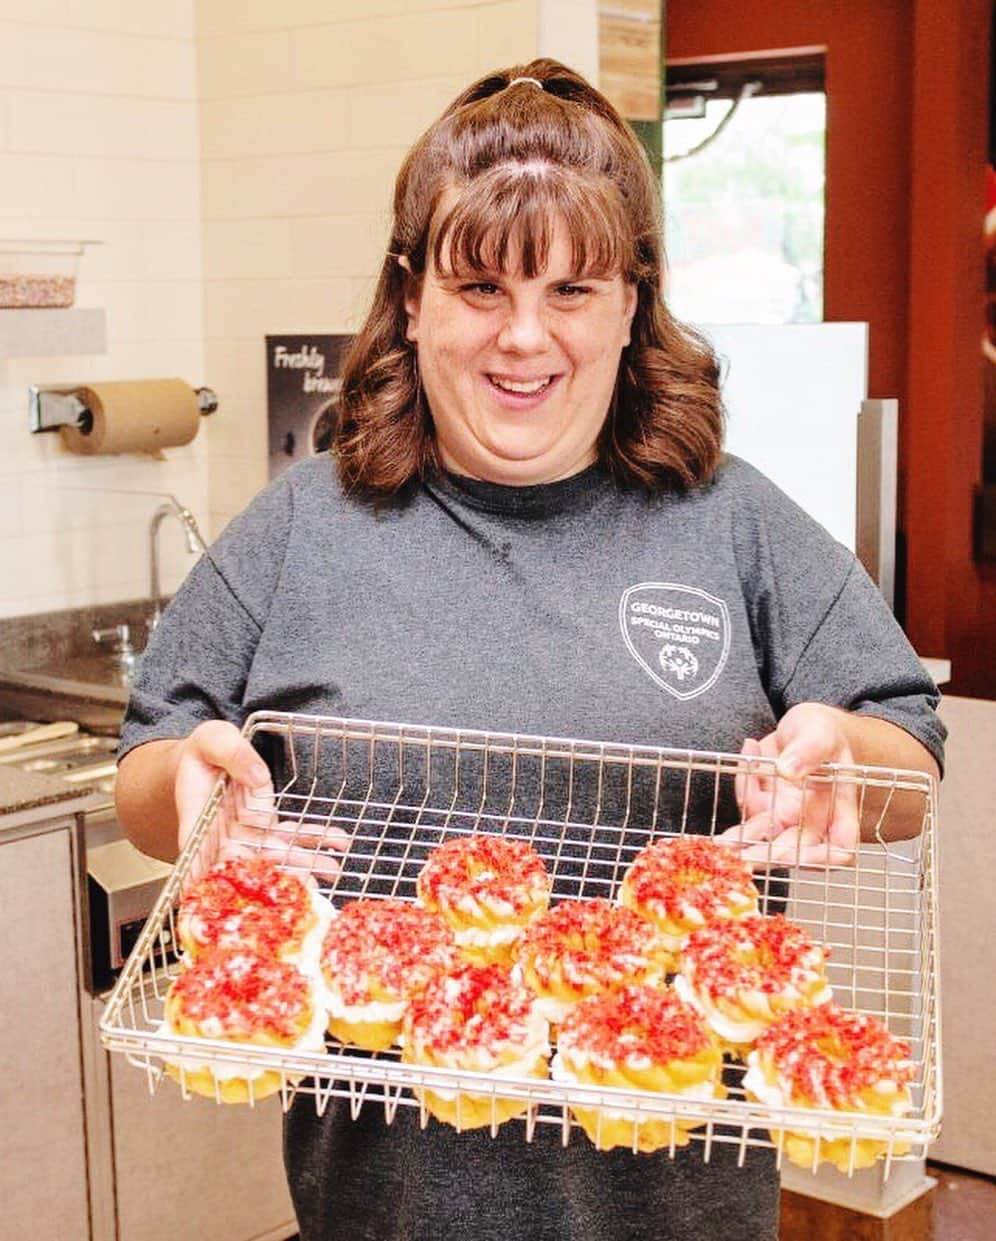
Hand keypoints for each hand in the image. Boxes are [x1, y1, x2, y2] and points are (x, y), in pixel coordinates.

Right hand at [175, 720, 347, 878]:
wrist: (212, 753)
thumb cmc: (205, 748)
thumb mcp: (212, 739)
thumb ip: (231, 753)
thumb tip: (257, 776)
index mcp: (199, 817)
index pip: (200, 853)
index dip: (212, 876)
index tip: (233, 892)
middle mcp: (222, 834)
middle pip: (247, 862)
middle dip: (276, 876)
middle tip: (305, 886)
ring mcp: (246, 832)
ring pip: (275, 854)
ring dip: (305, 864)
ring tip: (332, 870)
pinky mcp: (265, 825)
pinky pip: (292, 834)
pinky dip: (316, 838)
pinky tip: (339, 842)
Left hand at [717, 703, 859, 866]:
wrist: (805, 725)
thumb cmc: (824, 731)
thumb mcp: (821, 731)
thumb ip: (809, 750)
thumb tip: (788, 770)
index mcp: (839, 807)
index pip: (839, 846)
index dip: (822, 859)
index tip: (800, 857)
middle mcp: (813, 818)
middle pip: (795, 850)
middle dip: (770, 856)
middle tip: (747, 857)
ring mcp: (786, 814)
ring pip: (764, 837)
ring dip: (742, 841)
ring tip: (723, 842)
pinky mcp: (764, 805)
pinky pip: (747, 805)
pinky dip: (743, 785)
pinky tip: (750, 750)